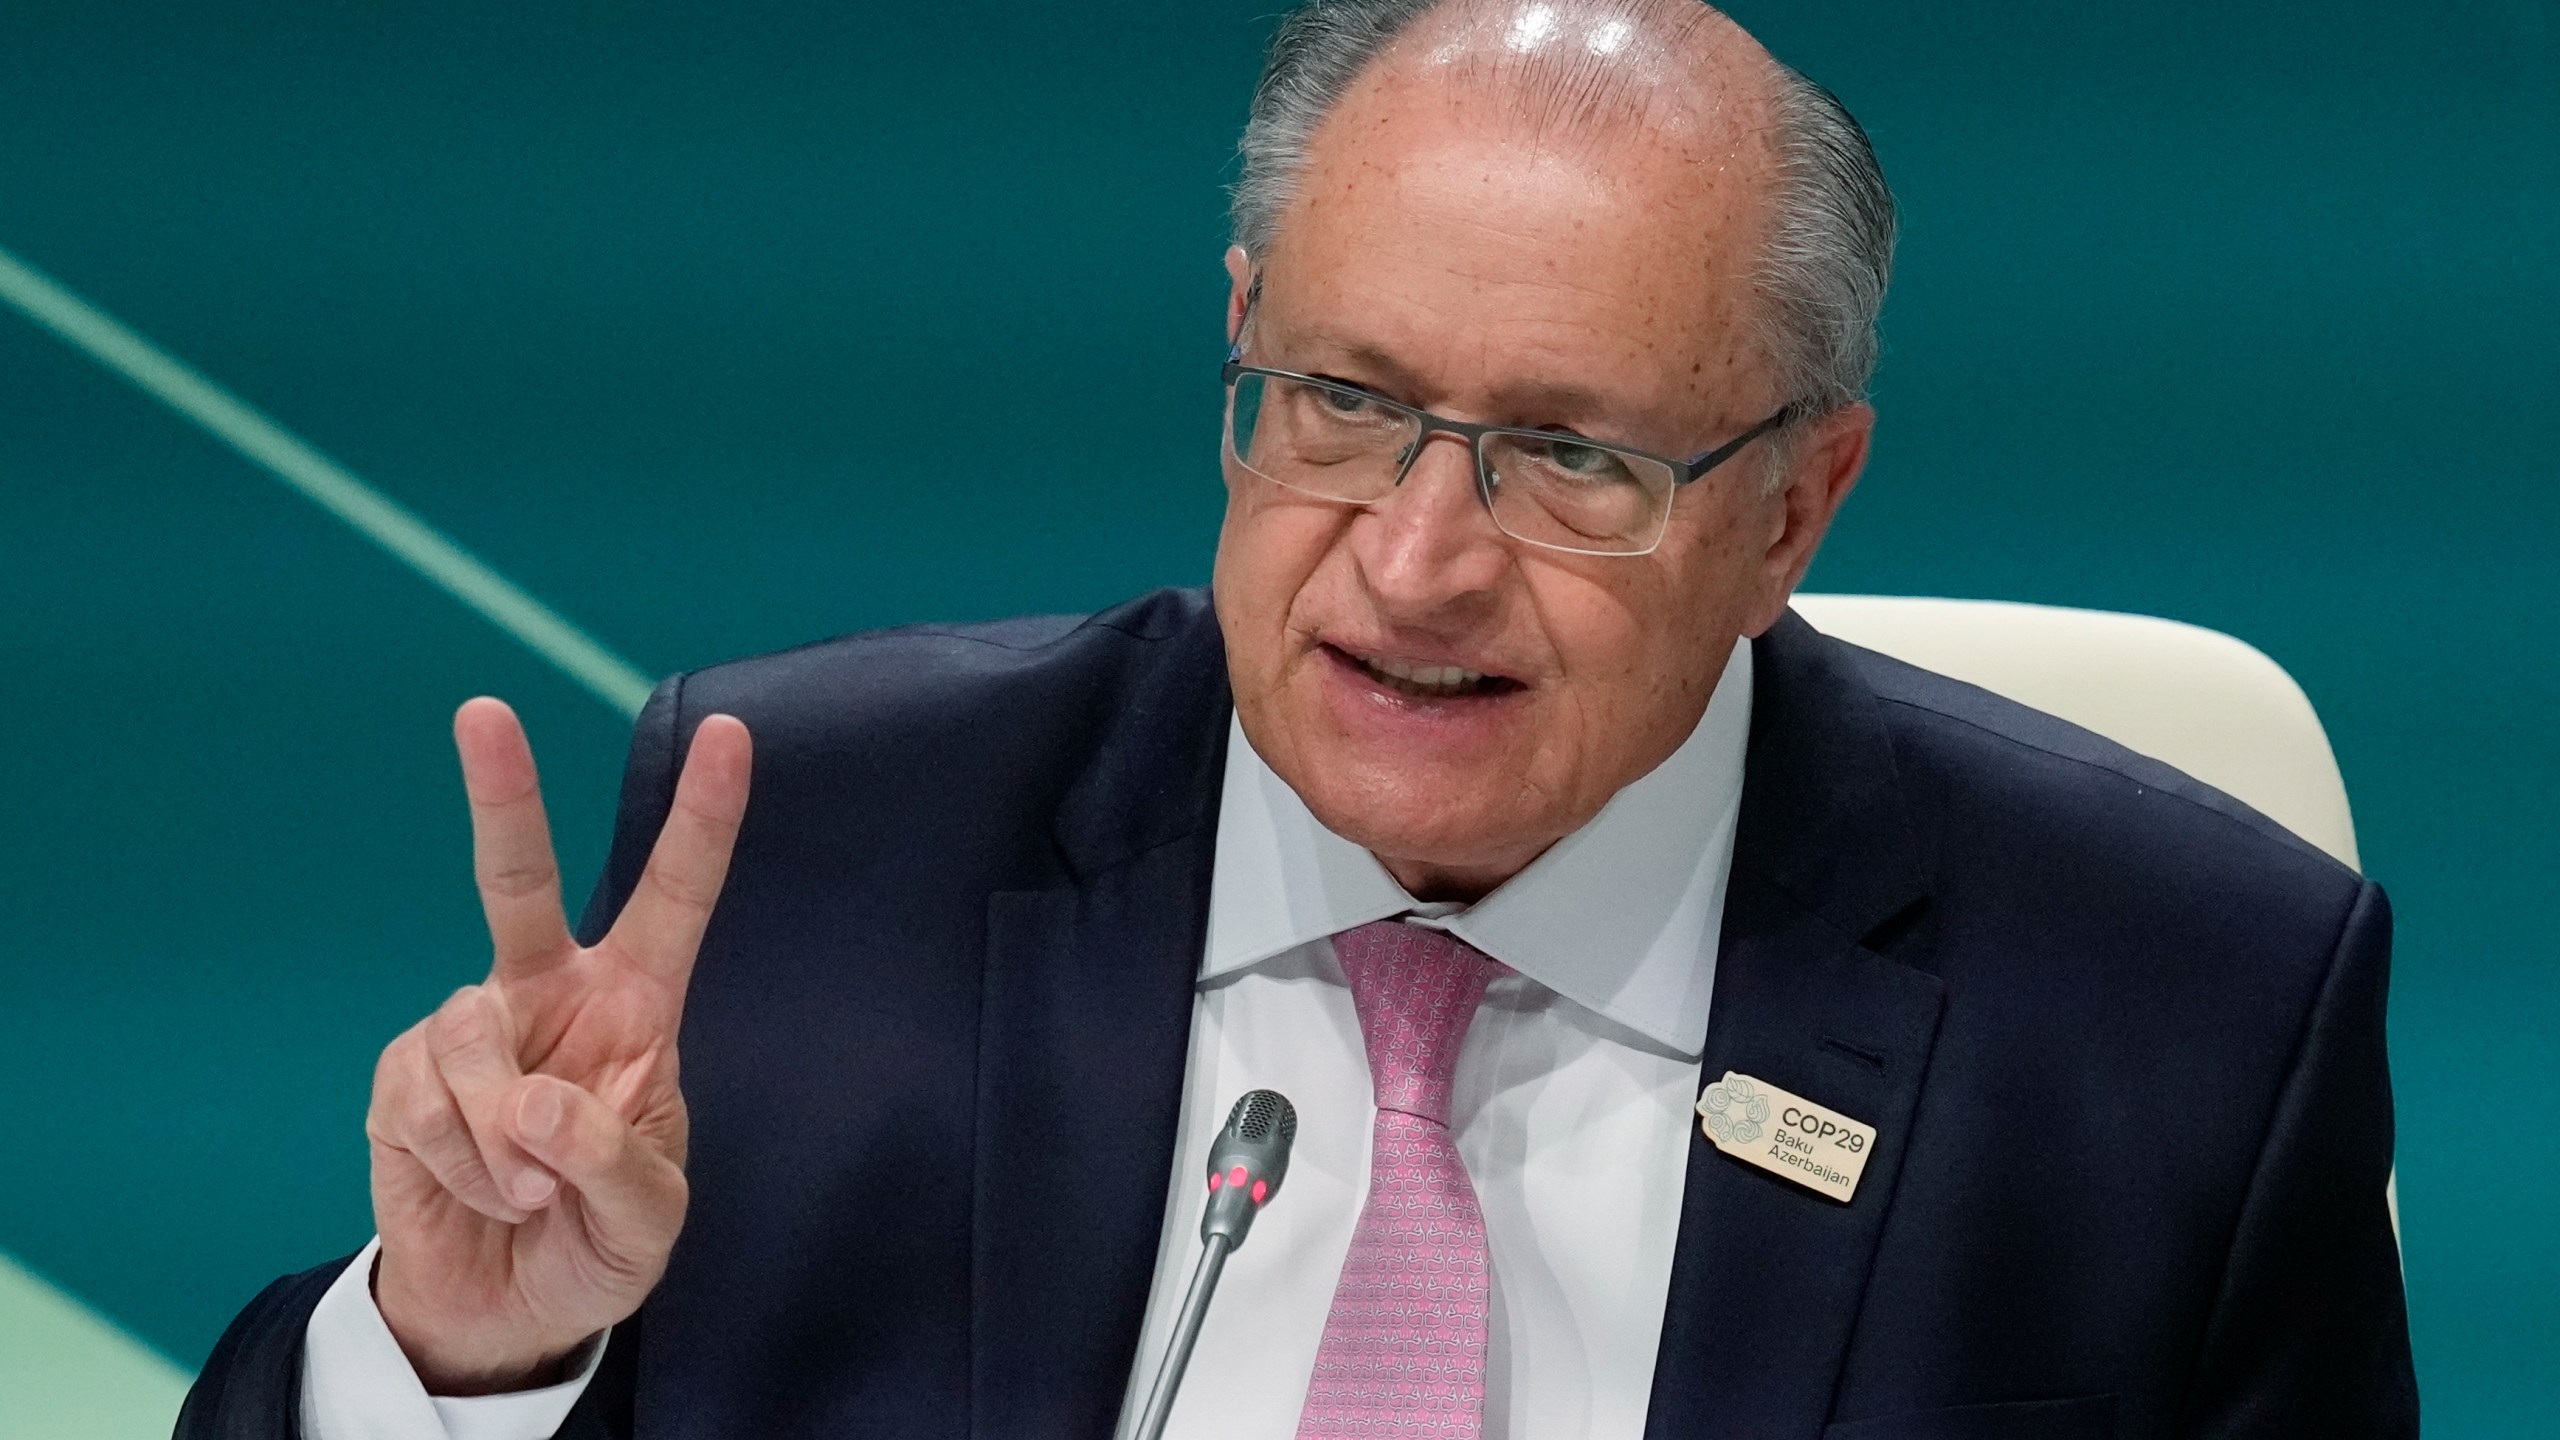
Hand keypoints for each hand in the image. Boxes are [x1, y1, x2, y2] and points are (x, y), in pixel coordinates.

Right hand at [365, 697, 750, 1393]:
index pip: (676, 898)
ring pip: (470, 1040)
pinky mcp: (402, 1076)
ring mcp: (470, 1030)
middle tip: (483, 712)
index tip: (732, 736)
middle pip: (519, 879)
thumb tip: (536, 1102)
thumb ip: (613, 1161)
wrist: (507, 1312)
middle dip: (501, 794)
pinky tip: (482, 1194)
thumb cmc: (598, 1245)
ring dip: (503, 1141)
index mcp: (636, 1006)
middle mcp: (549, 994)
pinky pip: (422, 1103)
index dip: (702, 821)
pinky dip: (459, 1166)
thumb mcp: (647, 1220)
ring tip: (529, 1193)